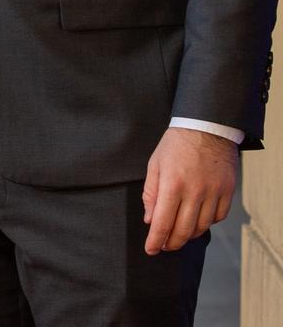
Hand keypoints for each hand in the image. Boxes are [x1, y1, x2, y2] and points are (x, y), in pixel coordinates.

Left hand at [142, 127, 237, 254]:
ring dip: (188, 235)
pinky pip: (218, 217)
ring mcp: (213, 192)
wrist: (206, 126)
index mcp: (172, 183)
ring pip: (201, 227)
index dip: (155, 240)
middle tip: (164, 245)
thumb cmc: (176, 144)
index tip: (151, 249)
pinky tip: (198, 219)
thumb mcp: (155, 163)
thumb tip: (150, 219)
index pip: (162, 222)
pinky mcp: (227, 191)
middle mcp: (194, 191)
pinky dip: (207, 223)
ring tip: (179, 233)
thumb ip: (151, 192)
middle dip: (171, 243)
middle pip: (183, 230)